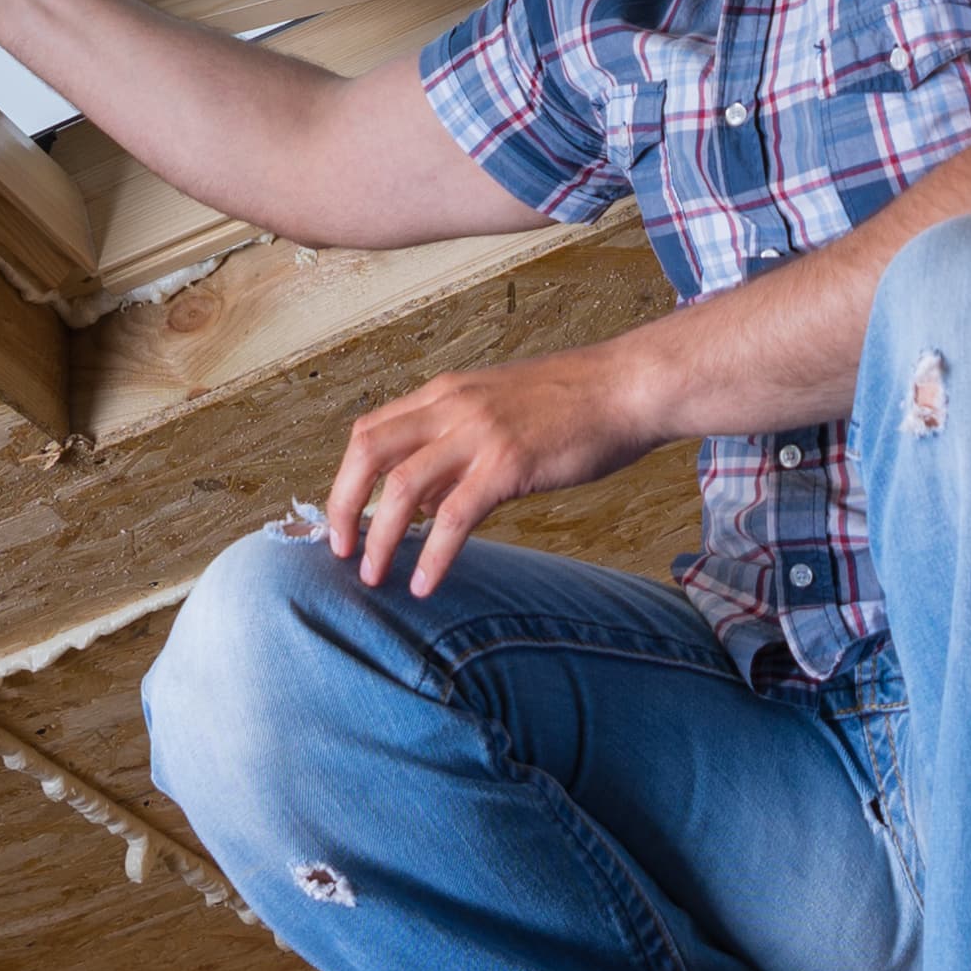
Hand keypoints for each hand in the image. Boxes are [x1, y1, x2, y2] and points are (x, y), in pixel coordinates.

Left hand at [322, 345, 664, 595]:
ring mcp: (479, 433)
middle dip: (342, 506)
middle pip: (367, 452)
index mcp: (445, 393)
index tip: (341, 520)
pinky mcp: (508, 463)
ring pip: (402, 487)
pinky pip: (454, 517)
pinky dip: (433, 555)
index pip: (370, 432)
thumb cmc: (575, 403)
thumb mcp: (499, 412)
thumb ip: (456, 449)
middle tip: (341, 552)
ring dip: (380, 537)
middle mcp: (451, 406)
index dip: (345, 479)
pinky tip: (427, 583)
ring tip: (375, 577)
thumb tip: (422, 501)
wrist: (629, 387)